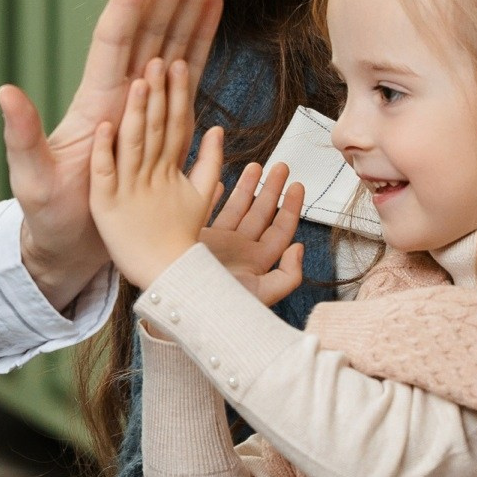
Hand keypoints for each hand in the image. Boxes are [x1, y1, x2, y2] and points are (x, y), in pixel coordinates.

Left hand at [2, 0, 219, 309]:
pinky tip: (212, 6)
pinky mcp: (164, 119)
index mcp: (95, 100)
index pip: (115, 39)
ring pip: (171, 41)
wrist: (71, 245)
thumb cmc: (49, 215)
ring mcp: (144, 102)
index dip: (129, 2)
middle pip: (149, 29)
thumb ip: (22, 135)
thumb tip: (6, 92)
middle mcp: (121, 92)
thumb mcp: (31, 178)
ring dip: (188, 2)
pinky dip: (200, 38)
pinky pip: (187, 72)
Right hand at [202, 161, 305, 306]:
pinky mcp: (194, 238)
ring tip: (255, 166)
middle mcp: (238, 251)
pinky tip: (219, 181)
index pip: (279, 231)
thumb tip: (298, 248)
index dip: (290, 208)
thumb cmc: (219, 309)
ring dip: (247, 187)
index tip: (297, 186)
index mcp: (256, 263)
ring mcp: (217, 243)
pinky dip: (213, 195)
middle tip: (281, 167)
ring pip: (237, 208)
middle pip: (261, 214)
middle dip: (272, 189)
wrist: (179, 306)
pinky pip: (208, 211)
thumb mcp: (262, 296)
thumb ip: (288, 276)